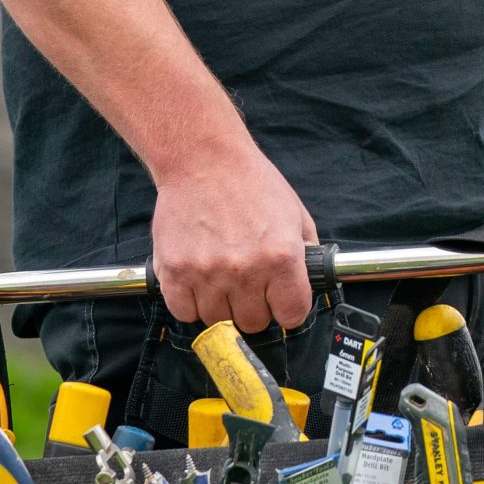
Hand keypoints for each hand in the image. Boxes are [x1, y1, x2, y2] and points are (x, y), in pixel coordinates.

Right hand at [148, 142, 318, 333]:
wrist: (203, 159)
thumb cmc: (251, 182)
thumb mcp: (295, 213)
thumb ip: (306, 253)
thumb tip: (308, 284)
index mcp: (282, 257)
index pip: (292, 316)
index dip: (288, 310)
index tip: (281, 303)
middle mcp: (246, 270)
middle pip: (253, 323)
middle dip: (254, 309)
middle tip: (248, 286)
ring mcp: (207, 273)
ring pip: (218, 322)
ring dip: (221, 306)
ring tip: (222, 278)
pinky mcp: (175, 271)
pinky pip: (183, 313)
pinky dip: (190, 304)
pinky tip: (198, 281)